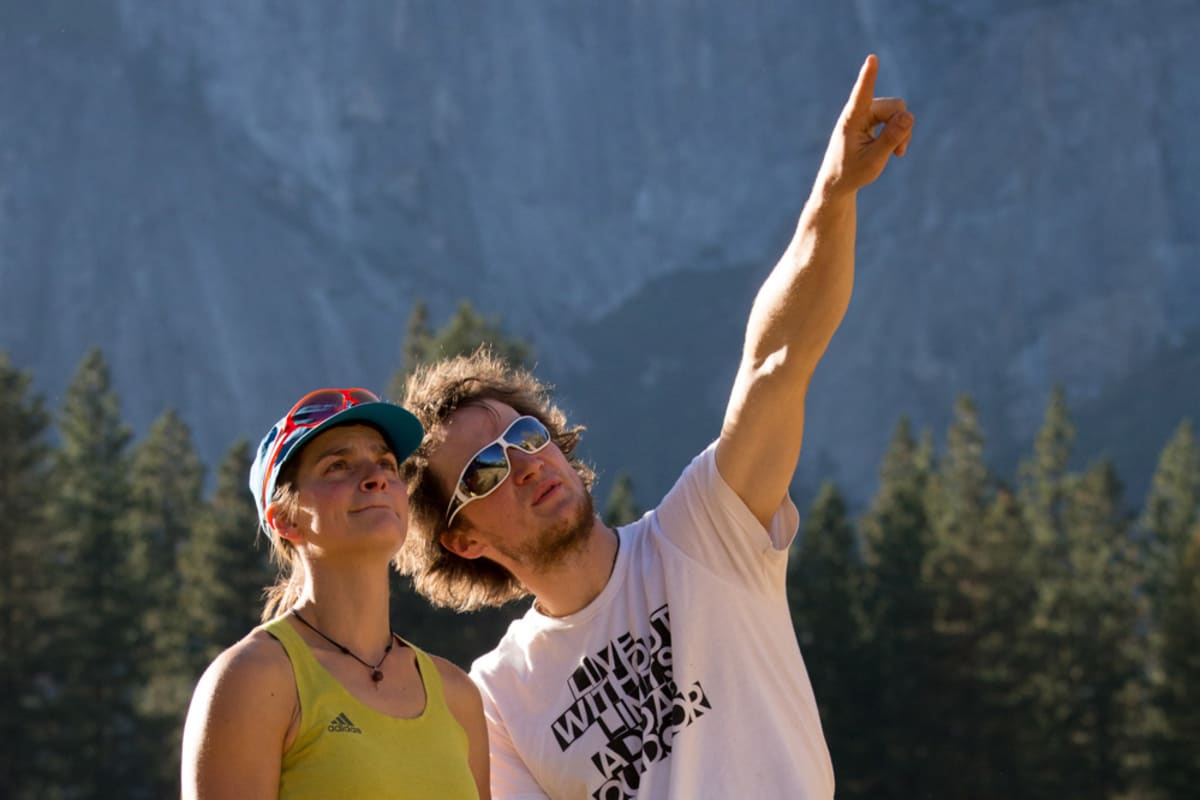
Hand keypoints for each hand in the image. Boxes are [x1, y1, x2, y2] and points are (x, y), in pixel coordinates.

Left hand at [818, 54, 912, 195]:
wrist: (839, 181)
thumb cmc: (851, 172)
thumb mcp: (874, 161)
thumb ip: (891, 138)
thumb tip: (908, 115)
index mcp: (851, 121)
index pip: (862, 95)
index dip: (868, 77)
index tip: (871, 58)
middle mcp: (859, 112)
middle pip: (895, 106)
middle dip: (903, 126)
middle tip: (900, 151)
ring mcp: (866, 113)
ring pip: (898, 111)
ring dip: (902, 131)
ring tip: (896, 152)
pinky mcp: (872, 118)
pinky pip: (896, 117)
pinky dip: (900, 132)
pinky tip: (897, 150)